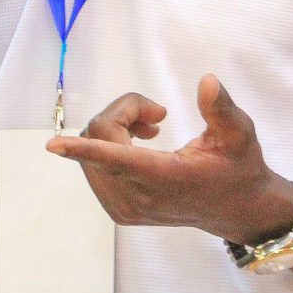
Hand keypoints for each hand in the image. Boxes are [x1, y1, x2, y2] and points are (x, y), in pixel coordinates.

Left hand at [47, 75, 292, 244]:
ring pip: (93, 152)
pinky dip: (110, 147)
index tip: (52, 145)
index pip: (114, 159)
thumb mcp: (239, 134)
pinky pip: (96, 167)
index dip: (81, 149)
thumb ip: (221, 108)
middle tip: (158, 113)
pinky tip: (143, 144)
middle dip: (123, 113)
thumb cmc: (239, 167)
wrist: (236, 209)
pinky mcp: (119, 211)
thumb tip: (207, 81)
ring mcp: (125, 208)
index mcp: (163, 178)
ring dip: (116, 129)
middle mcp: (137, 197)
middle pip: (100, 137)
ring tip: (153, 128)